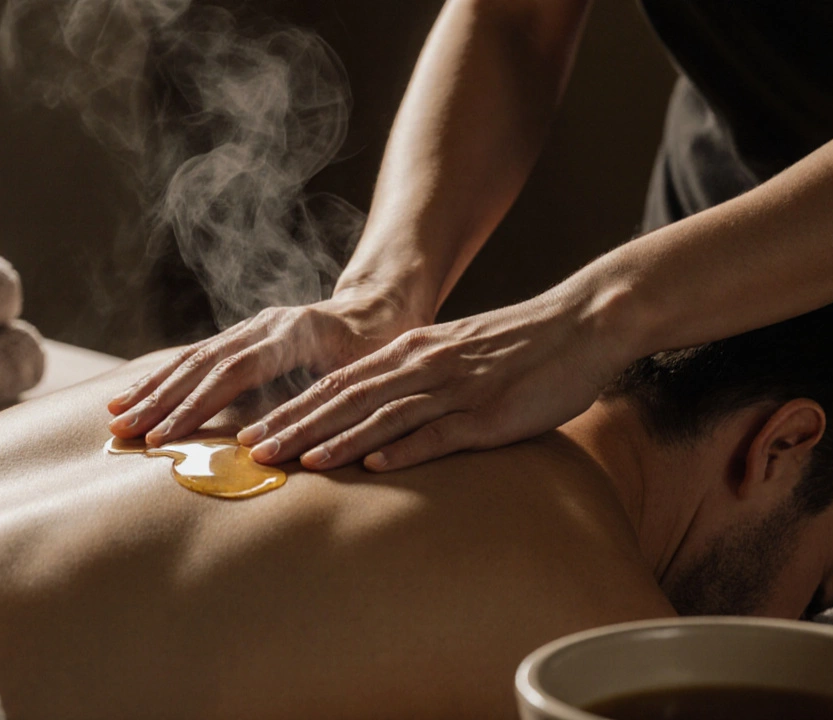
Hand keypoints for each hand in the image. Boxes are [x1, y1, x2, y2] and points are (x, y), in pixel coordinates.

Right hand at [107, 289, 421, 444]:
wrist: (384, 308)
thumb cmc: (380, 353)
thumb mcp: (362, 378)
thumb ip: (321, 404)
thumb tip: (276, 444)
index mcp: (292, 334)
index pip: (231, 373)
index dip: (195, 406)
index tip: (163, 438)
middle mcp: (266, 325)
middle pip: (202, 364)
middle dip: (159, 401)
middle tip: (123, 432)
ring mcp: (253, 327)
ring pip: (193, 357)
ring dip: (153, 389)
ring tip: (116, 416)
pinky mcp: (245, 334)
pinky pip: (199, 355)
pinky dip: (165, 377)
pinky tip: (137, 394)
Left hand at [234, 298, 628, 471]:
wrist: (582, 323)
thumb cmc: (520, 347)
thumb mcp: (457, 356)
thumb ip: (417, 379)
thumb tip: (378, 413)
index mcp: (412, 352)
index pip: (338, 384)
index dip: (292, 409)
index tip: (253, 432)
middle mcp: (424, 366)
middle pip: (345, 399)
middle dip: (294, 426)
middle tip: (251, 452)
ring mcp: (455, 388)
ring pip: (381, 415)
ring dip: (334, 439)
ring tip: (294, 462)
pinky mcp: (488, 412)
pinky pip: (437, 432)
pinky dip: (401, 449)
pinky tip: (370, 466)